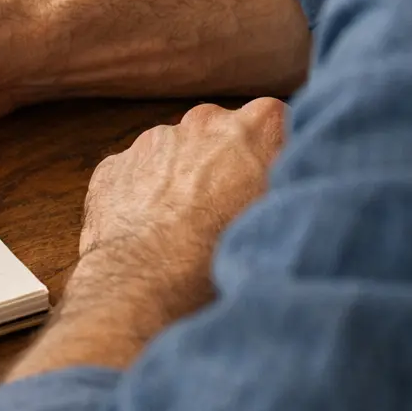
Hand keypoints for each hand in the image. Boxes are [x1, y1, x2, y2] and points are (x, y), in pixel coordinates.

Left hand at [9, 98, 286, 378]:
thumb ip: (291, 185)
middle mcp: (203, 121)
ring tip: (185, 231)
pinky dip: (143, 197)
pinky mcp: (113, 166)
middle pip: (221, 135)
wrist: (145, 289)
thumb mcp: (282, 223)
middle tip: (227, 213)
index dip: (272, 153)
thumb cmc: (222, 262)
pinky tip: (150, 234)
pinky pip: (135, 175)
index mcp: (255, 128)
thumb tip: (298, 181)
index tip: (269, 181)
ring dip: (182, 180)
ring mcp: (152, 140)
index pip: (276, 122)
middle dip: (224, 164)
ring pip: (176, 154)